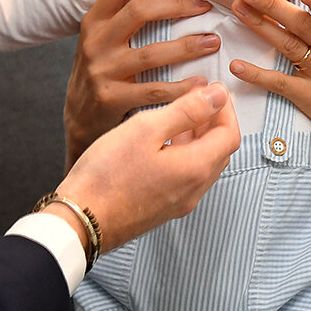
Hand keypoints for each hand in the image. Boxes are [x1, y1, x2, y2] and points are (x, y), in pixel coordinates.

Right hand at [58, 82, 239, 249]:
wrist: (80, 220)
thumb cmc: (107, 173)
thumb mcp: (146, 129)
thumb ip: (186, 111)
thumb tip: (218, 96)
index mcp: (195, 169)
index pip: (230, 135)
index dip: (225, 109)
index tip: (213, 89)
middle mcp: (194, 190)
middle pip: (220, 151)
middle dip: (215, 121)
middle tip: (199, 98)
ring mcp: (179, 203)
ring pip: (203, 164)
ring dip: (200, 137)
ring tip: (181, 114)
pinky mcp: (163, 208)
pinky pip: (186, 176)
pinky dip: (185, 153)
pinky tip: (163, 141)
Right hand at [64, 0, 220, 165]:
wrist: (79, 117)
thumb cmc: (102, 69)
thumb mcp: (103, 37)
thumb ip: (125, 15)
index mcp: (94, 20)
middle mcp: (95, 41)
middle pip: (138, 11)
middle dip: (177, 5)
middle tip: (205, 6)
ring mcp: (102, 70)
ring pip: (151, 53)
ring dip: (187, 46)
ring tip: (213, 42)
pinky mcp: (111, 98)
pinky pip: (153, 90)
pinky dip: (181, 87)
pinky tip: (201, 83)